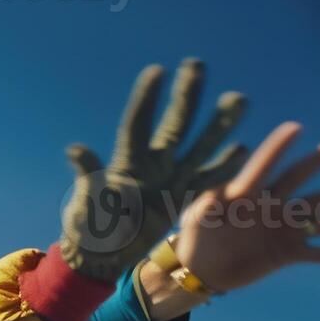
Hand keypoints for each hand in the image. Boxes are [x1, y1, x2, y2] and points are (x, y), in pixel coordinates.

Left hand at [59, 58, 248, 282]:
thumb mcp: (85, 203)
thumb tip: (76, 151)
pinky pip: (208, 180)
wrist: (102, 255)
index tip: (158, 71)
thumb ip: (89, 175)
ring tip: (237, 99)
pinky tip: (244, 149)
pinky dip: (224, 167)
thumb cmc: (87, 228)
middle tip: (197, 65)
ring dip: (219, 125)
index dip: (147, 99)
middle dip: (186, 95)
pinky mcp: (182, 198)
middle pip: (174, 124)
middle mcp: (152, 164)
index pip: (137, 123)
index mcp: (126, 162)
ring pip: (199, 145)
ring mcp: (170, 179)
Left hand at [174, 123, 319, 291]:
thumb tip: (208, 200)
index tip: (295, 127)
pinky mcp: (287, 253)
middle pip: (305, 181)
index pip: (264, 166)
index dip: (276, 148)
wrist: (199, 270)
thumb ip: (204, 209)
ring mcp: (283, 229)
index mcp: (246, 194)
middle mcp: (272, 206)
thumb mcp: (194, 222)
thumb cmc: (195, 239)